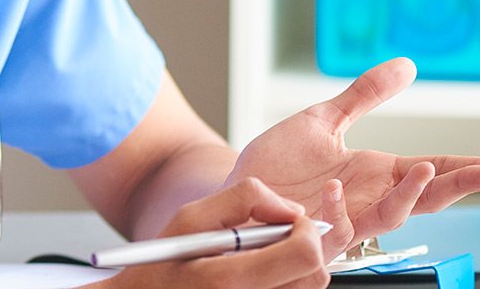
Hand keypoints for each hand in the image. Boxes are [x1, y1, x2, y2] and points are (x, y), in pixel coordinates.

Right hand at [96, 178, 329, 288]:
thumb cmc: (163, 263)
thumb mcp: (190, 218)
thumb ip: (244, 199)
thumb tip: (292, 209)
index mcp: (227, 281)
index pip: (304, 255)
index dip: (307, 231)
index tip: (292, 222)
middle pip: (316, 277)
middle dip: (308, 248)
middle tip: (283, 237)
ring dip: (298, 267)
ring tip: (264, 258)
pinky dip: (286, 282)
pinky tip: (261, 276)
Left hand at [229, 58, 479, 258]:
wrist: (236, 188)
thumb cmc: (279, 163)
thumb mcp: (324, 119)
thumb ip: (364, 96)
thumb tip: (406, 66)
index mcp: (375, 175)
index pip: (432, 172)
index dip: (468, 171)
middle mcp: (366, 201)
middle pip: (425, 198)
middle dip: (461, 186)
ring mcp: (342, 220)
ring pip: (389, 218)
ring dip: (410, 197)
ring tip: (426, 170)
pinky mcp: (311, 232)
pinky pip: (333, 230)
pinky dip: (338, 211)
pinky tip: (337, 189)